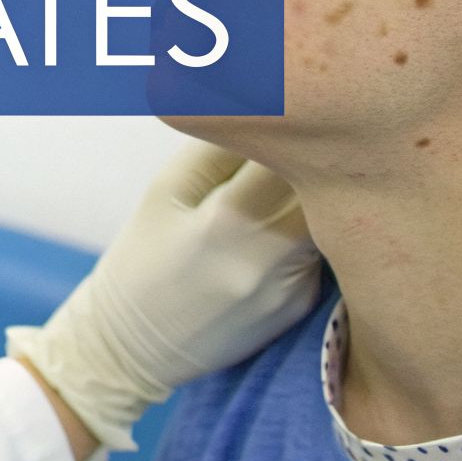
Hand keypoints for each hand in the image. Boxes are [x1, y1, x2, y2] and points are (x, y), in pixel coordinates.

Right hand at [7, 141, 318, 452]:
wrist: (131, 347)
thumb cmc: (141, 256)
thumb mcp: (164, 191)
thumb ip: (220, 147)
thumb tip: (273, 112)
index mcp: (231, 218)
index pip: (292, 151)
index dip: (293, 126)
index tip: (286, 113)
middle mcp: (271, 257)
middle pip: (326, 186)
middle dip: (314, 160)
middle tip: (294, 143)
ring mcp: (291, 288)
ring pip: (330, 219)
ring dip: (315, 195)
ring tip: (280, 187)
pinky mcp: (300, 308)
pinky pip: (319, 253)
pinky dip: (303, 235)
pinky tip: (270, 237)